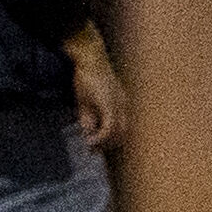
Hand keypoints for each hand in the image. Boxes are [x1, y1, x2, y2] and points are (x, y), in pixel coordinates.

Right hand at [63, 30, 122, 156]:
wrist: (89, 60)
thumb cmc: (87, 78)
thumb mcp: (86, 102)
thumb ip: (87, 118)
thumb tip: (86, 133)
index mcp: (122, 104)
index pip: (123, 128)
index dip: (111, 141)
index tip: (97, 149)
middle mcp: (124, 105)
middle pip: (123, 133)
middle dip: (108, 145)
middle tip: (92, 151)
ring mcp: (119, 105)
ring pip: (118, 133)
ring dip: (103, 144)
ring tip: (89, 147)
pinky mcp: (110, 104)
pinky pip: (109, 127)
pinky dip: (100, 138)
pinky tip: (89, 141)